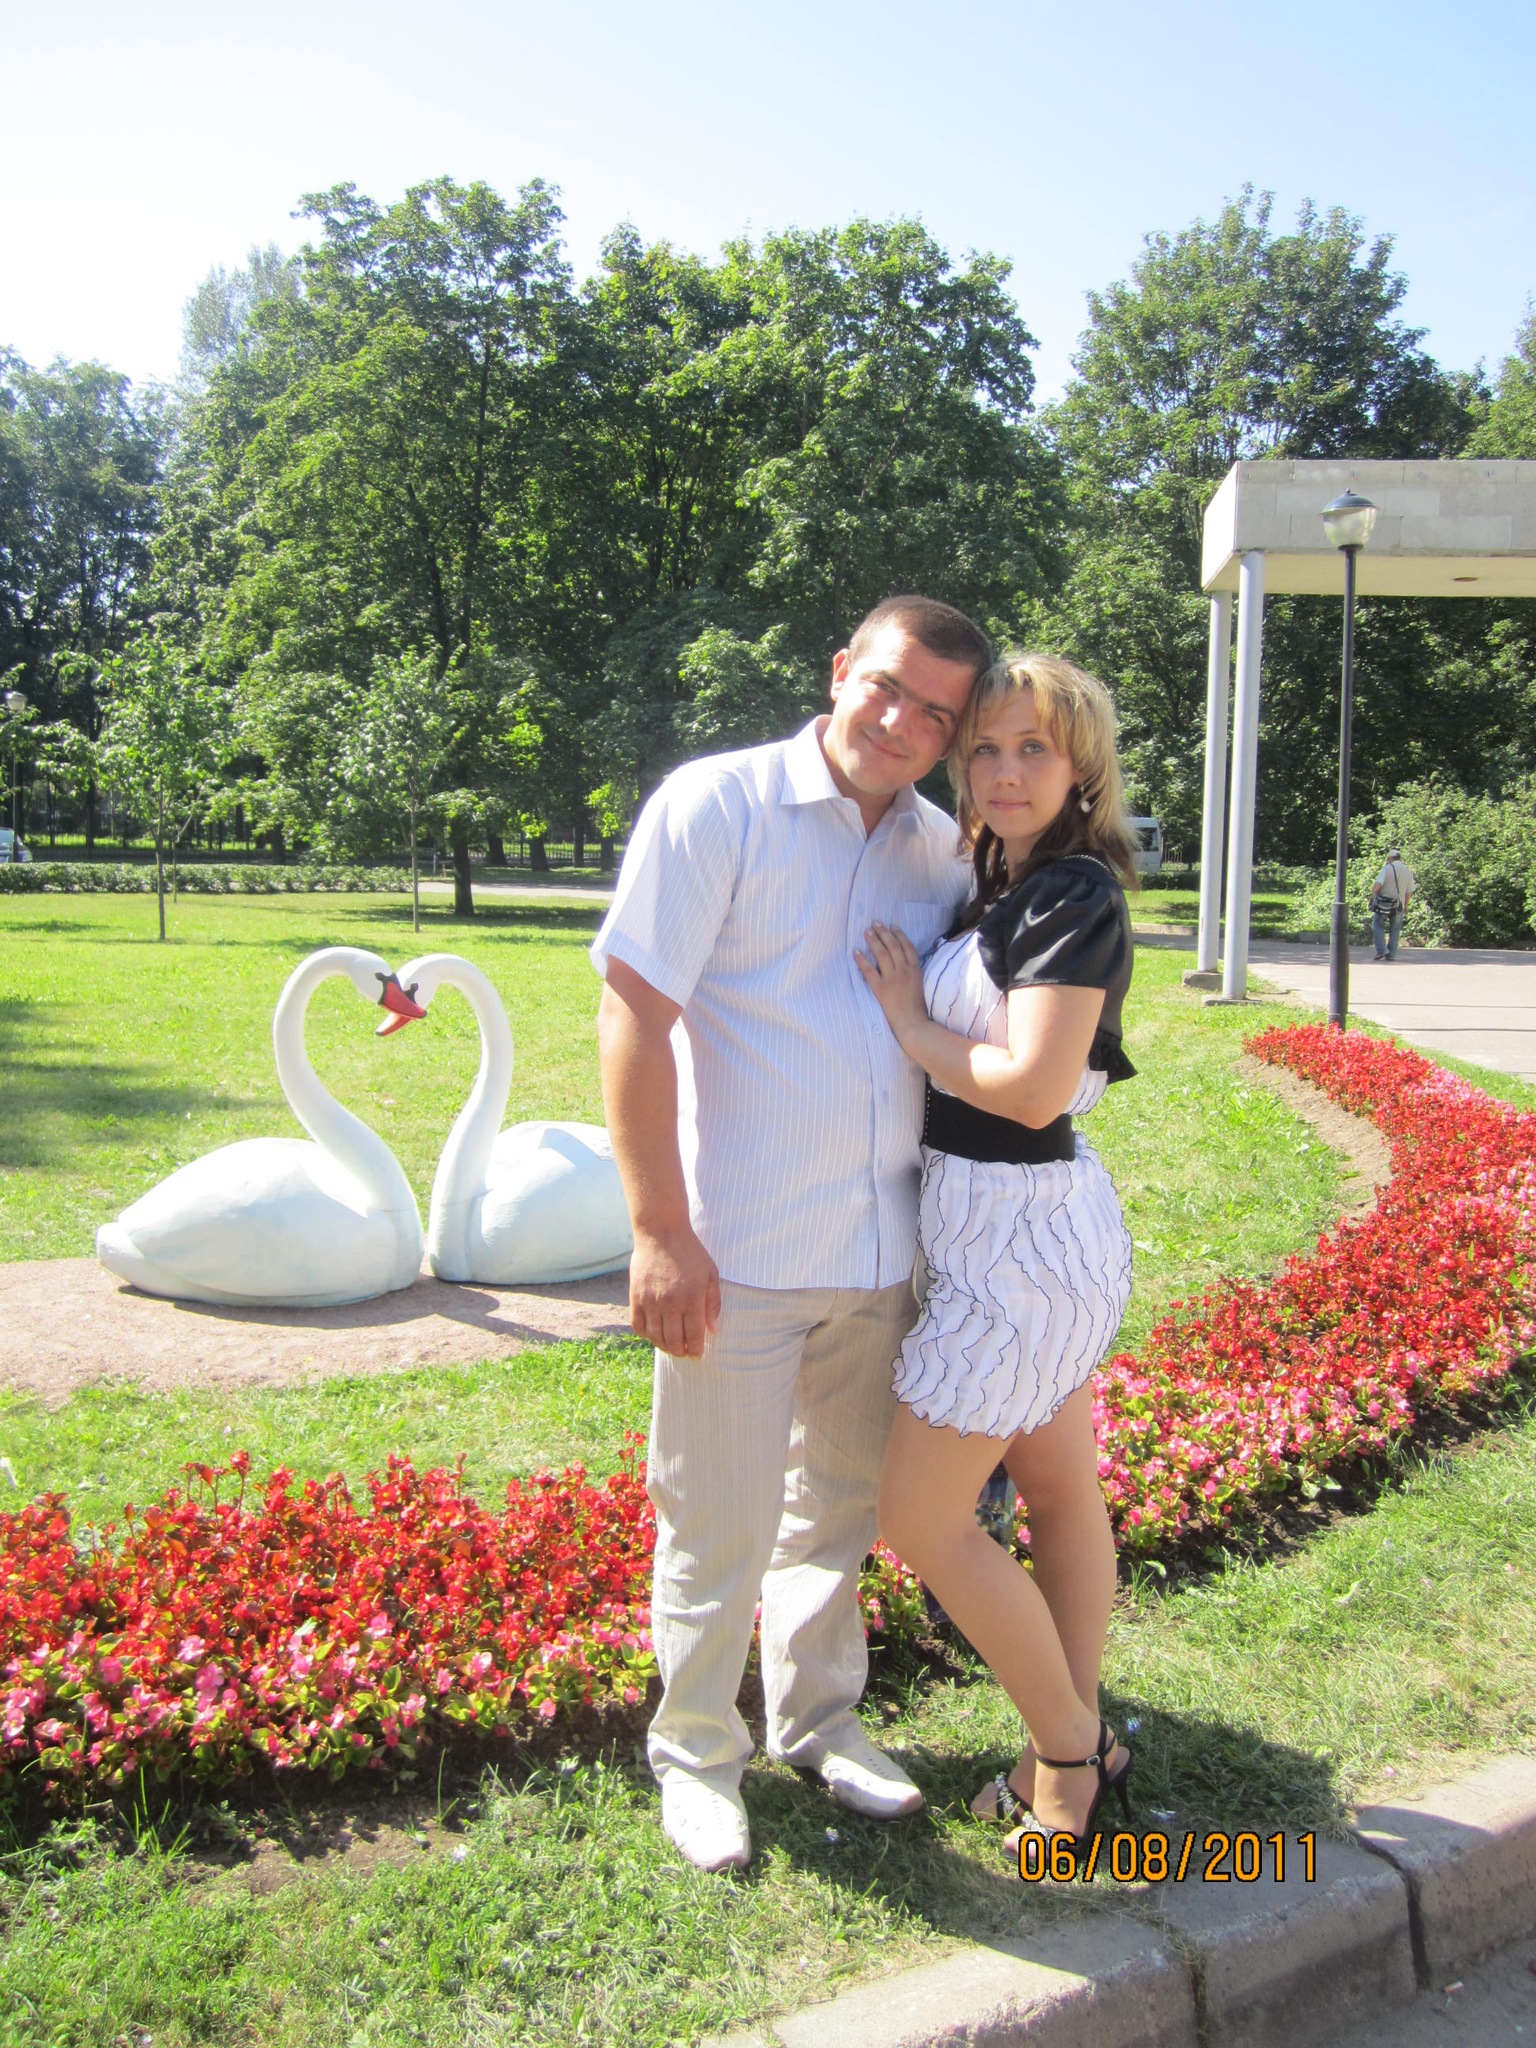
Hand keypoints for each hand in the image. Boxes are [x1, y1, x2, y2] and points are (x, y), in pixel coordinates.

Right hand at [628, 1221, 721, 1358]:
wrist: (661, 1232)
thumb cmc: (690, 1252)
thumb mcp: (710, 1273)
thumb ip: (713, 1302)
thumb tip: (713, 1330)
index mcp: (691, 1298)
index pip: (693, 1336)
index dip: (695, 1350)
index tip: (697, 1354)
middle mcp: (670, 1303)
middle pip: (674, 1341)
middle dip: (680, 1351)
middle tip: (684, 1352)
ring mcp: (650, 1301)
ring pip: (656, 1337)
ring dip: (664, 1346)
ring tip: (671, 1346)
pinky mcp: (636, 1297)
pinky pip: (638, 1326)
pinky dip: (646, 1335)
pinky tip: (654, 1333)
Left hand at [855, 922, 928, 1041]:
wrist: (913, 1022)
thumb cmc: (918, 1006)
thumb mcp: (920, 984)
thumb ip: (912, 971)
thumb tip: (903, 960)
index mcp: (915, 969)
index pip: (906, 946)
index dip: (898, 934)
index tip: (891, 926)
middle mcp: (903, 970)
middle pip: (892, 946)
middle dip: (883, 932)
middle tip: (875, 923)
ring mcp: (892, 979)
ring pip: (881, 954)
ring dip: (873, 941)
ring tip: (867, 932)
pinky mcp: (880, 988)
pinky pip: (869, 970)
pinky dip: (862, 960)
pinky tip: (856, 951)